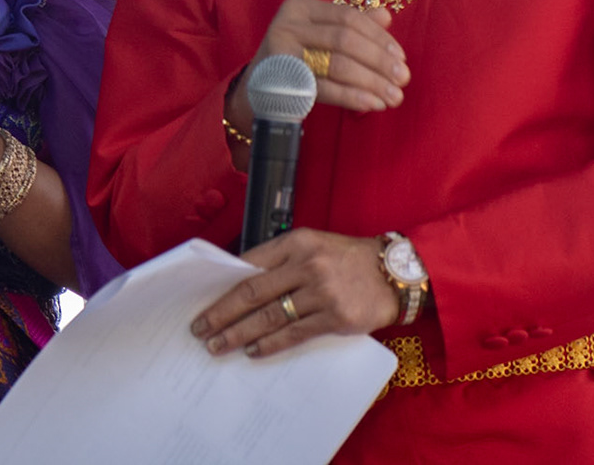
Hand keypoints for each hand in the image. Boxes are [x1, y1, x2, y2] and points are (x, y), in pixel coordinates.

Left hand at [190, 228, 399, 358]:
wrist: (394, 273)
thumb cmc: (346, 259)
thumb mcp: (313, 246)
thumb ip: (280, 261)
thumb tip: (239, 283)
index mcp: (295, 242)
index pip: (248, 265)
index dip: (222, 286)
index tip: (201, 301)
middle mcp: (306, 265)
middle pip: (252, 292)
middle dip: (221, 313)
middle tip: (199, 329)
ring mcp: (321, 292)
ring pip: (269, 316)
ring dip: (239, 333)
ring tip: (218, 345)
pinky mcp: (335, 317)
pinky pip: (294, 333)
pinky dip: (270, 343)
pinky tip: (252, 350)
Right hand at [228, 0, 408, 136]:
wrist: (260, 88)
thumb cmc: (298, 57)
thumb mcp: (322, 36)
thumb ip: (352, 25)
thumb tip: (386, 16)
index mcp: (300, 7)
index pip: (348, 16)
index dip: (379, 37)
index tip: (401, 57)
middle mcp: (287, 24)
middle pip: (345, 39)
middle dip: (379, 60)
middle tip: (403, 79)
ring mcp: (281, 51)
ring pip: (338, 64)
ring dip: (372, 82)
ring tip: (394, 97)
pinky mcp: (282, 79)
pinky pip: (325, 88)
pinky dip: (353, 97)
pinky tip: (373, 104)